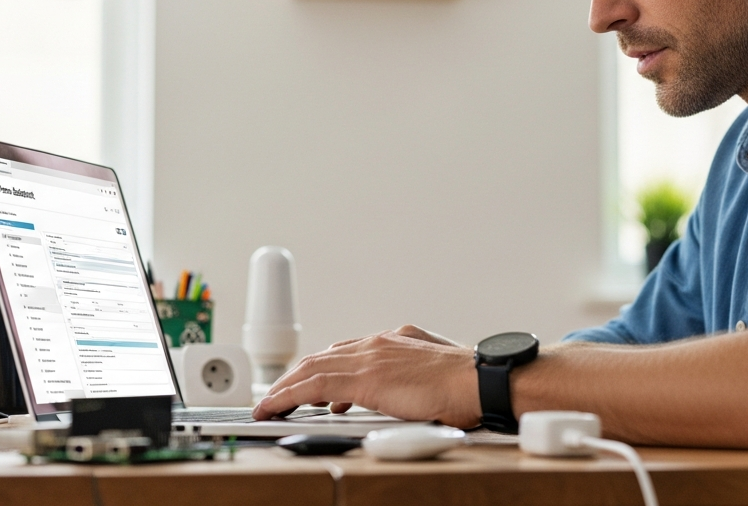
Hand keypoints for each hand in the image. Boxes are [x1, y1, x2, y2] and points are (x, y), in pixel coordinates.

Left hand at [252, 324, 479, 426]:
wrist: (478, 381)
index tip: (309, 384)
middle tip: (279, 395)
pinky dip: (289, 395)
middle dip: (296, 377)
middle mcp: (378, 343)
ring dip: (285, 387)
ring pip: (312, 368)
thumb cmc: (466, 385)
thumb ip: (410, 379)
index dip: (323, 369)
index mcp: (395, 341)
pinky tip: (276, 407)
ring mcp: (370, 356)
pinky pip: (313, 385)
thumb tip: (397, 395)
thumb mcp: (433, 374)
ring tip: (269, 404)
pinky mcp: (364, 377)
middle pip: (323, 357)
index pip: (347, 352)